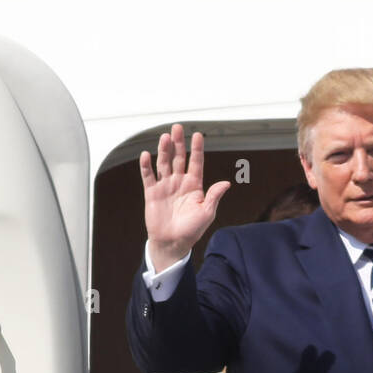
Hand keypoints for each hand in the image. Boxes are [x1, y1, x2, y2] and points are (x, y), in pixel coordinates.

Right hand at [140, 124, 230, 271]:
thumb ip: (214, 197)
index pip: (196, 162)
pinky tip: (146, 155)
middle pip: (179, 158)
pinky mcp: (152, 193)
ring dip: (164, 150)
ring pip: (164, 163)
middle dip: (178, 143)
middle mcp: (179, 182)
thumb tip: (226, 183)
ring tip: (164, 137)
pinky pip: (148, 176)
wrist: (172, 244)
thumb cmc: (191, 230)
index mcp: (194, 185)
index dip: (197, 149)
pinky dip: (146, 166)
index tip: (197, 135)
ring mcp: (165, 186)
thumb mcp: (206, 213)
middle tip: (177, 128)